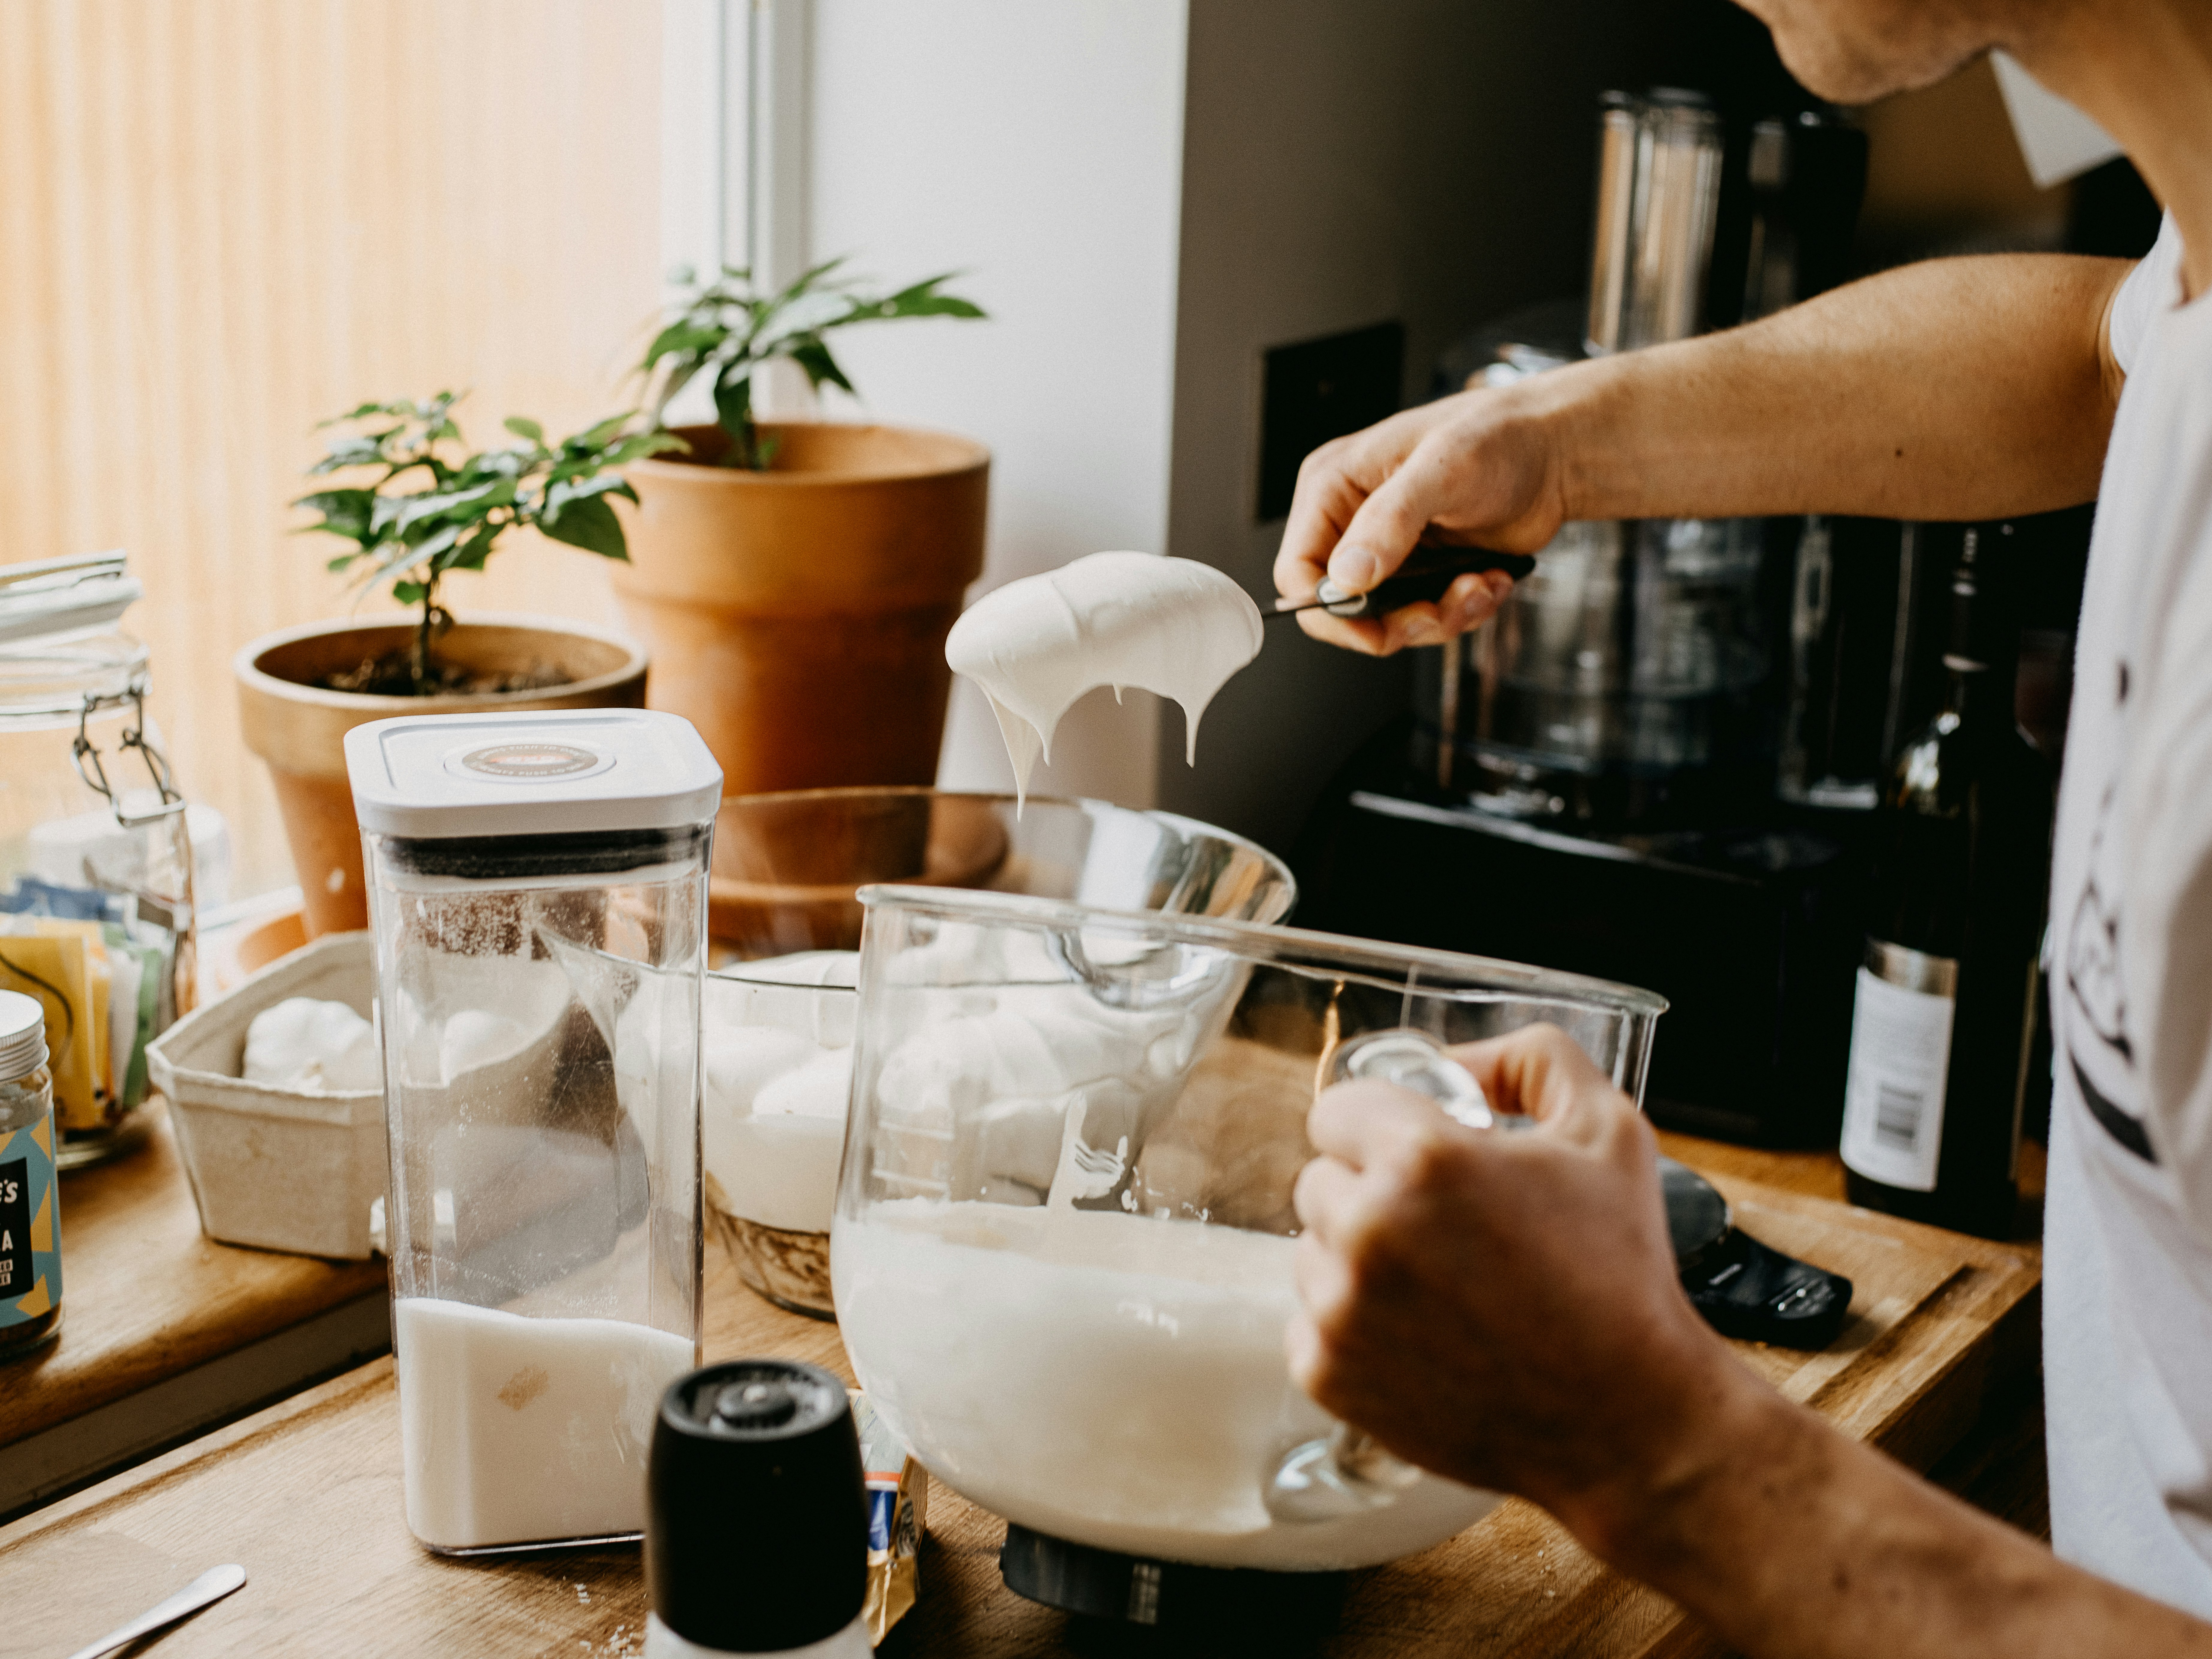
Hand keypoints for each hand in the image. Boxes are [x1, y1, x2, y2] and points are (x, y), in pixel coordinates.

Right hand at [1272, 383, 1565, 656]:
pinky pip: (1425, 618)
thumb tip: (1347, 576)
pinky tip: (1488, 580)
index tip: (1376, 627)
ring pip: (1387, 622)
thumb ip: (1390, 521)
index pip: (1298, 571)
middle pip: (1342, 610)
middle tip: (1439, 612)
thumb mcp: (1443, 470)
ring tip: (1479, 585)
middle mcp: (1354, 522)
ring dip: (1440, 618)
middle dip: (1396, 622)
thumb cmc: (1499, 437)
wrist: (1556, 452)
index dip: (1331, 611)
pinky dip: (1461, 612)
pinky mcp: (1423, 572)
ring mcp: (1389, 551)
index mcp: (1334, 487)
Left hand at [1287, 1023, 1745, 1549]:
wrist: (1628, 1418)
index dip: (1382, 1127)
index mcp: (1421, 1159)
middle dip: (1372, 1191)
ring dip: (1358, 1259)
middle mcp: (1366, 1230)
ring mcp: (1340, 1310)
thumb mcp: (1606, 1129)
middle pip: (1320, 1178)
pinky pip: (1309, 1323)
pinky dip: (1354, 1327)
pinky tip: (1423, 1336)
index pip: (1336, 1108)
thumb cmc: (1621, 1272)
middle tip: (1444, 1227)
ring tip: (1441, 1287)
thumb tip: (1456, 1061)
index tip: (1420, 1155)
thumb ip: (1530, 1059)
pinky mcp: (1329, 1376)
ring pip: (1311, 1250)